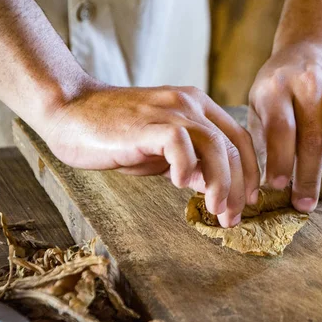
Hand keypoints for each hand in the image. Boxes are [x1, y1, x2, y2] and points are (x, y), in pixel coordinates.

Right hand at [40, 83, 259, 227]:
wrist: (70, 111)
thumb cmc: (117, 135)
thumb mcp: (163, 152)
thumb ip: (192, 164)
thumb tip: (215, 187)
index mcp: (198, 107)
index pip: (239, 139)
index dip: (250, 171)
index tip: (248, 200)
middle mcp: (190, 104)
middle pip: (233, 146)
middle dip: (239, 187)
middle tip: (232, 218)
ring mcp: (170, 110)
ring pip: (215, 146)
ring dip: (221, 183)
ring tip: (216, 210)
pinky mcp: (147, 123)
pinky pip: (179, 142)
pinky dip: (186, 166)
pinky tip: (180, 185)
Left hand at [248, 43, 321, 211]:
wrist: (304, 51)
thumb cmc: (278, 93)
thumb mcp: (258, 109)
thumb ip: (261, 142)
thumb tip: (258, 189)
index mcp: (275, 89)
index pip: (280, 128)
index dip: (279, 158)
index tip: (277, 186)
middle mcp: (307, 83)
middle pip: (311, 132)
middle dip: (308, 172)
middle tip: (305, 203)